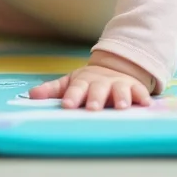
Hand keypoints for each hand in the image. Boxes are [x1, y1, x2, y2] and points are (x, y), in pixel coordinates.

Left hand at [28, 52, 154, 109]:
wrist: (115, 68)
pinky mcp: (134, 87)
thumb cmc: (89, 82)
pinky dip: (143, 97)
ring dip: (121, 97)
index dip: (72, 97)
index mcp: (84, 82)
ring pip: (120, 90)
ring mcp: (118, 84)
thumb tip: (31, 95)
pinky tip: (145, 104)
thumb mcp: (71, 82)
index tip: (67, 105)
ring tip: (121, 106)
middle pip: (98, 90)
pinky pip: (140, 92)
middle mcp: (101, 83)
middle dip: (96, 98)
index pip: (76, 89)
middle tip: (93, 108)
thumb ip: (52, 90)